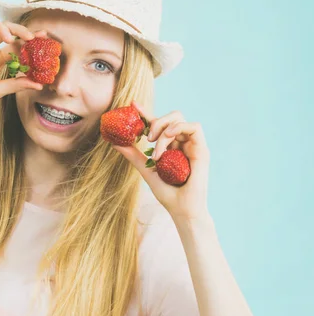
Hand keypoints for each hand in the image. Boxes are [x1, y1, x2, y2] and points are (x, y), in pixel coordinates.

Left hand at [111, 101, 211, 220]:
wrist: (181, 210)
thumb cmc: (167, 193)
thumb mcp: (146, 170)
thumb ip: (133, 155)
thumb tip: (114, 142)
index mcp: (170, 145)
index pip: (159, 123)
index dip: (147, 113)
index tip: (133, 105)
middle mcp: (182, 142)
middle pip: (172, 116)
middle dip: (156, 121)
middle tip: (147, 138)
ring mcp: (192, 145)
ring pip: (179, 119)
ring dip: (164, 130)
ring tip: (157, 150)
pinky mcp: (202, 149)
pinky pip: (194, 127)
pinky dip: (179, 129)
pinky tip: (168, 140)